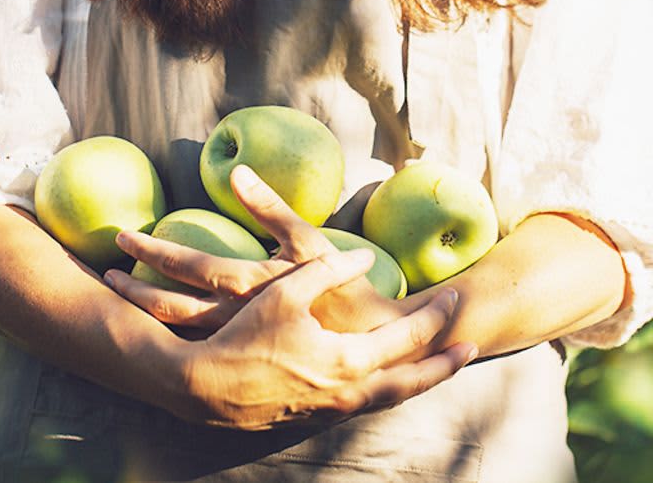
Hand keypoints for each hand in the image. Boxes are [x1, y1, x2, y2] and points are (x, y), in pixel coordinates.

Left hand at [105, 165, 401, 333]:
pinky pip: (193, 346)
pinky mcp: (241, 356)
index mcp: (246, 285)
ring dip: (143, 310)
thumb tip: (235, 171)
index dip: (150, 250)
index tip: (122, 238)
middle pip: (167, 305)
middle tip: (106, 271)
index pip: (186, 264)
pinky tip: (152, 324)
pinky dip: (166, 333)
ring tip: (121, 292)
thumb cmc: (342, 289)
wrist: (365, 346)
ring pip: (174, 331)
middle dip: (133, 286)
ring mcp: (234, 342)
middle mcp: (232, 319)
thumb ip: (271, 206)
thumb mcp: (309, 243)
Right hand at [163, 249, 476, 429]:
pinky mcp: (314, 419)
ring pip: (389, 399)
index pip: (409, 339)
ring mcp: (333, 411)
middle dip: (444, 365)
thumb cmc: (245, 337)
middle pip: (413, 382)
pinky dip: (384, 392)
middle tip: (470, 349)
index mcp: (349, 361)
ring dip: (417, 382)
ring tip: (435, 369)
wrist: (204, 389)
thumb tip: (363, 257)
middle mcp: (350, 393)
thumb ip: (329, 270)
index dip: (436, 317)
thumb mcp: (286, 292)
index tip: (456, 299)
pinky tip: (381, 382)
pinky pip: (363, 406)